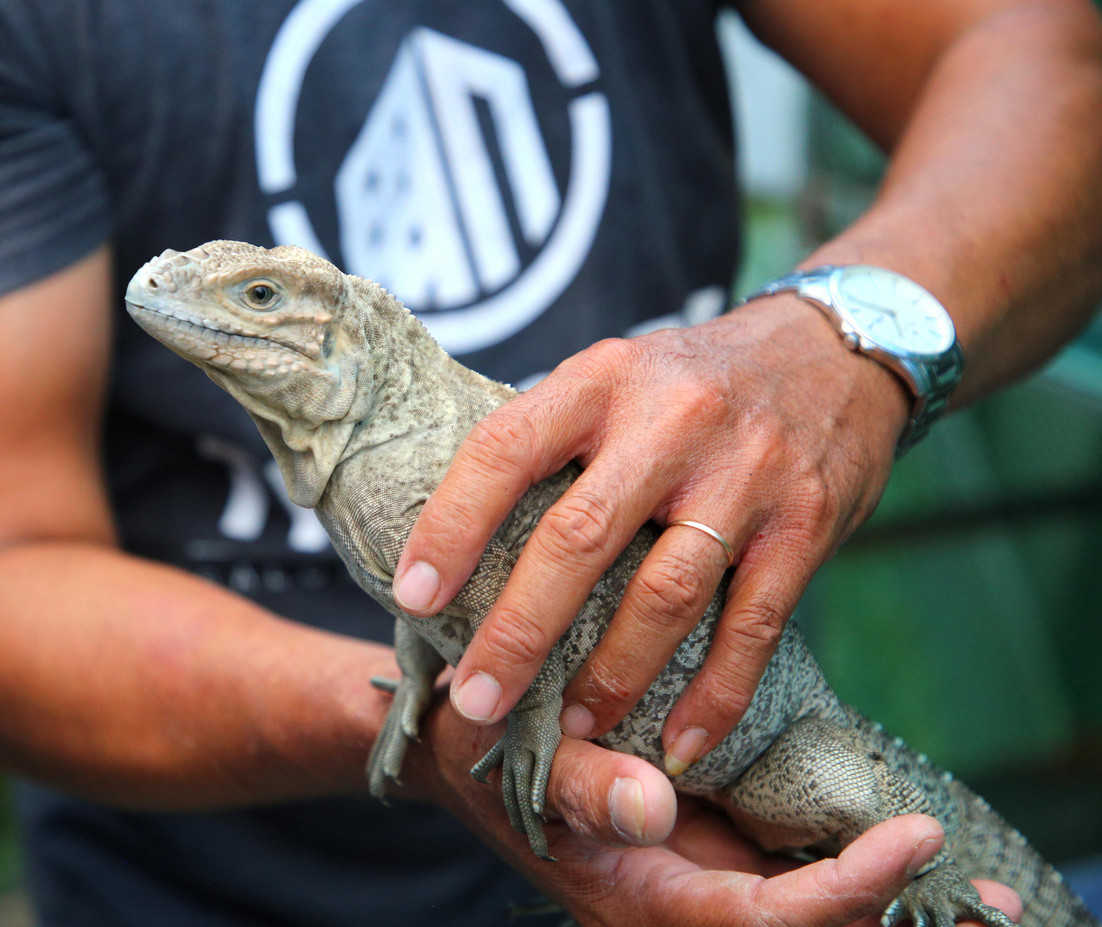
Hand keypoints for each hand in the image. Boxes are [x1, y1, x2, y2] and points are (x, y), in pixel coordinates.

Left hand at [393, 295, 908, 769]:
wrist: (834, 349)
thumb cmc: (692, 381)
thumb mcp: (614, 375)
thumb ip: (552, 439)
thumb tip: (453, 530)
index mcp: (602, 380)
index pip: (507, 448)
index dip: (452, 525)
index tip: (411, 597)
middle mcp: (671, 421)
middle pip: (580, 538)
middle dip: (519, 631)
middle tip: (476, 698)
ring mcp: (745, 475)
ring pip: (665, 594)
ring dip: (610, 675)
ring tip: (569, 728)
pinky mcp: (805, 525)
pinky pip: (753, 626)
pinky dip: (713, 696)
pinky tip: (675, 745)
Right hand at [400, 695, 1021, 926]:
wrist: (467, 746)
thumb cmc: (483, 752)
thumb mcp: (515, 759)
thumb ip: (580, 788)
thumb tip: (652, 807)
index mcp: (641, 895)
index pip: (760, 920)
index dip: (839, 893)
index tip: (907, 838)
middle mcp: (682, 897)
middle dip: (892, 918)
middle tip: (996, 900)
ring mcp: (702, 874)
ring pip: (806, 907)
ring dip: (887, 902)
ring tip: (983, 892)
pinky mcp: (713, 840)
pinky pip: (793, 866)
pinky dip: (854, 865)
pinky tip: (905, 847)